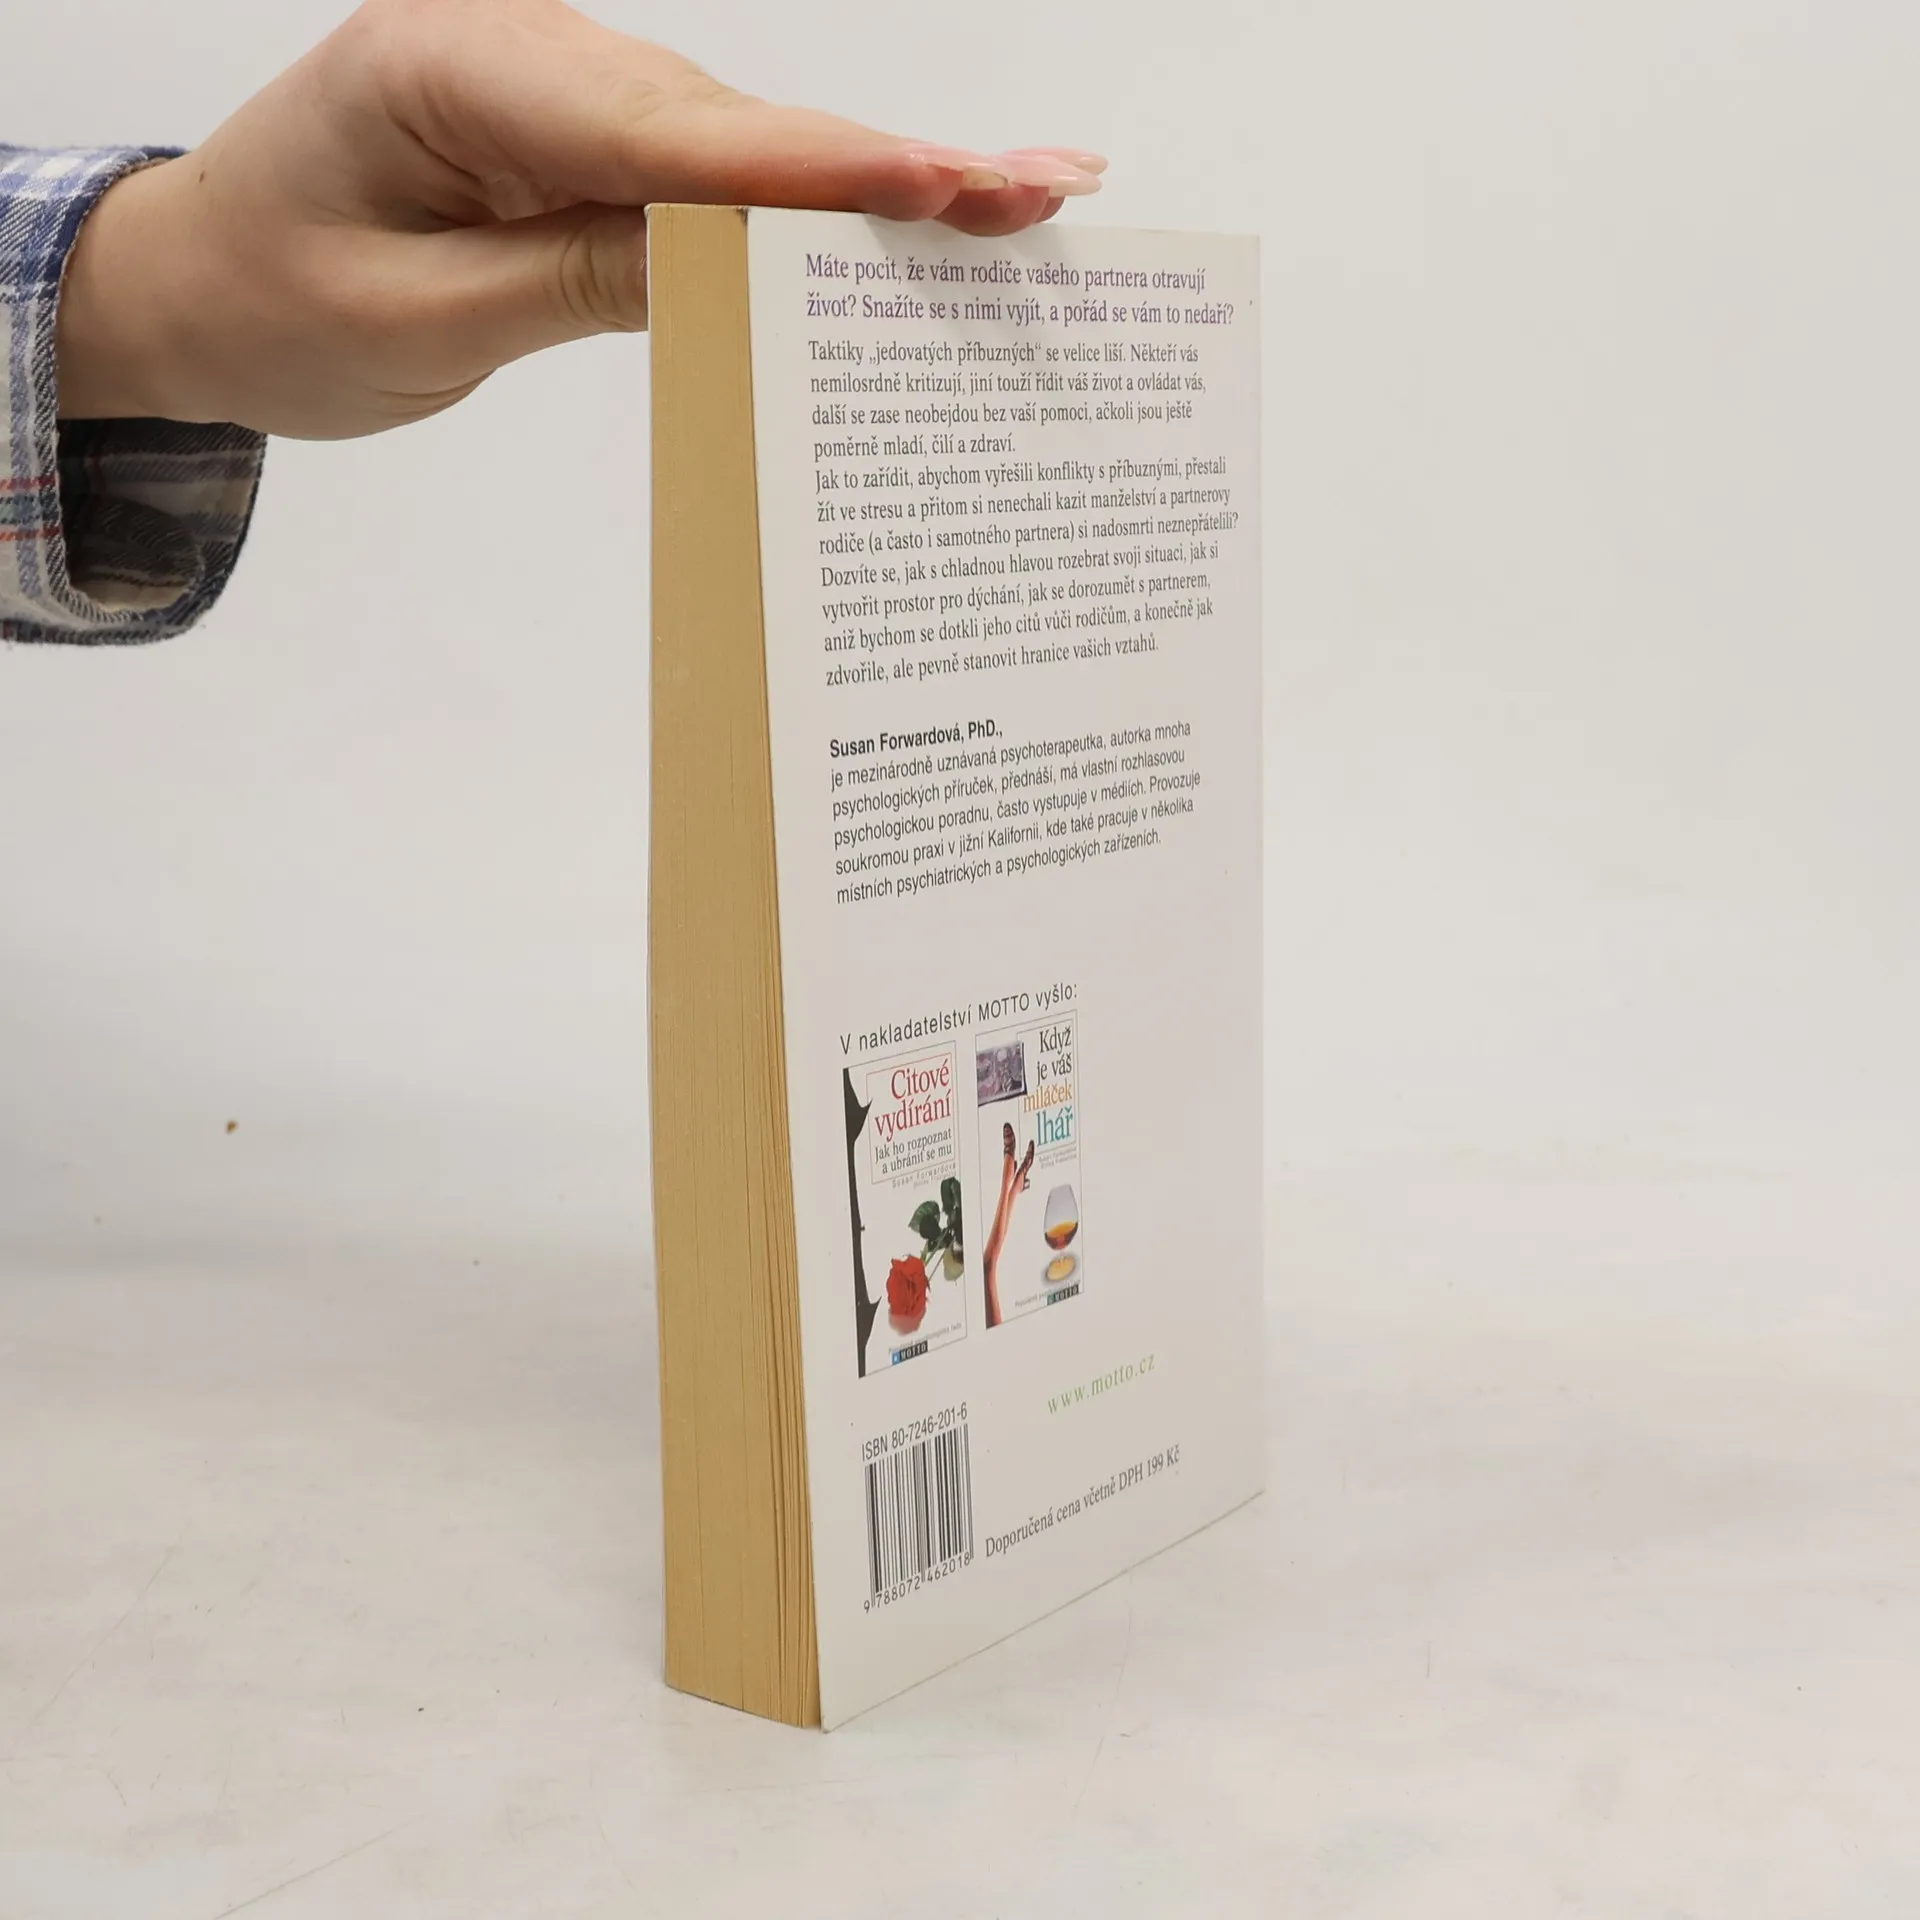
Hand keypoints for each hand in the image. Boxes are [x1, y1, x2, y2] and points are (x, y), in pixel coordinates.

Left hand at [55, 0, 1103, 438]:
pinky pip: (707, 174)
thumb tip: (742, 271)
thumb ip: (581, 282)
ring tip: (1011, 209)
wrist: (202, 280)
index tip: (952, 185)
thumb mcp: (419, 319)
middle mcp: (528, 57)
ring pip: (738, 146)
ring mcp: (563, 93)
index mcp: (456, 71)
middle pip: (733, 123)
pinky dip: (799, 209)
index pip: (669, 130)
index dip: (821, 167)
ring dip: (864, 190)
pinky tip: (898, 221)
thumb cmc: (279, 302)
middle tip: (1048, 191)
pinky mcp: (583, 139)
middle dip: (887, 169)